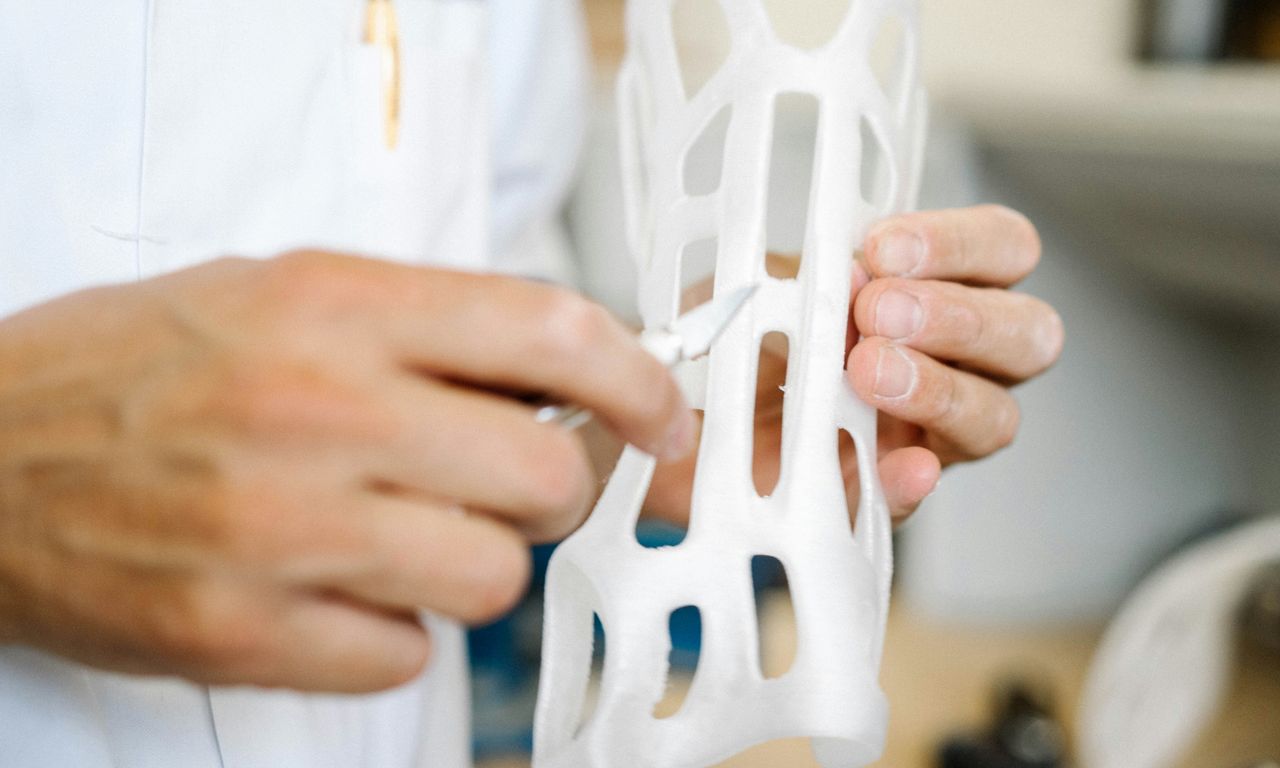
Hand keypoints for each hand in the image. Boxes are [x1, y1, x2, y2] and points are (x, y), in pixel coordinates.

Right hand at [0, 252, 694, 692]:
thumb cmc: (135, 367)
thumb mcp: (283, 292)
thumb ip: (427, 326)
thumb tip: (568, 375)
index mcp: (334, 306)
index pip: (551, 331)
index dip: (639, 379)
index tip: (664, 412)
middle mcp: (316, 410)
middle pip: (547, 474)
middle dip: (554, 488)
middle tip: (509, 482)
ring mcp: (278, 530)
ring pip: (493, 577)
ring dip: (473, 564)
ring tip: (405, 537)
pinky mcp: (240, 633)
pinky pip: (406, 656)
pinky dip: (392, 631)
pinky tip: (336, 590)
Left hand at [645, 206, 1061, 525]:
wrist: (680, 421)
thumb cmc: (738, 339)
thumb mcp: (762, 289)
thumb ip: (806, 280)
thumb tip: (846, 282)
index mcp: (939, 291)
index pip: (1002, 251)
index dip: (959, 244)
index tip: (883, 249)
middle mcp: (958, 361)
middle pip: (1029, 334)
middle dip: (956, 315)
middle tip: (879, 312)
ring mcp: (933, 433)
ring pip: (997, 414)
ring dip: (938, 385)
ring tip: (867, 372)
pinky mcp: (886, 495)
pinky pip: (919, 494)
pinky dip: (910, 478)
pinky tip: (895, 462)